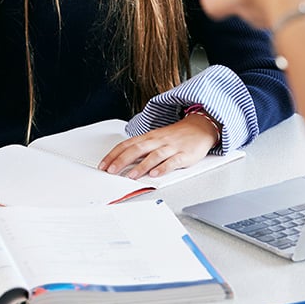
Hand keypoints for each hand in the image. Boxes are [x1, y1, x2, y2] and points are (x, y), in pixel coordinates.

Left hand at [98, 117, 218, 178]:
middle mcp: (157, 141)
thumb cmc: (176, 135)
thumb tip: (122, 161)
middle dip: (122, 160)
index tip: (103, 165)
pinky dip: (163, 168)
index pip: (127, 144)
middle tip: (111, 171)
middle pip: (137, 149)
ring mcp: (171, 147)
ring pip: (153, 156)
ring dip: (141, 166)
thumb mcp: (156, 138)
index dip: (114, 154)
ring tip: (131, 176)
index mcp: (149, 137)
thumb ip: (141, 149)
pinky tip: (156, 174)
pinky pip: (172, 161)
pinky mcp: (184, 155)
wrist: (200, 127)